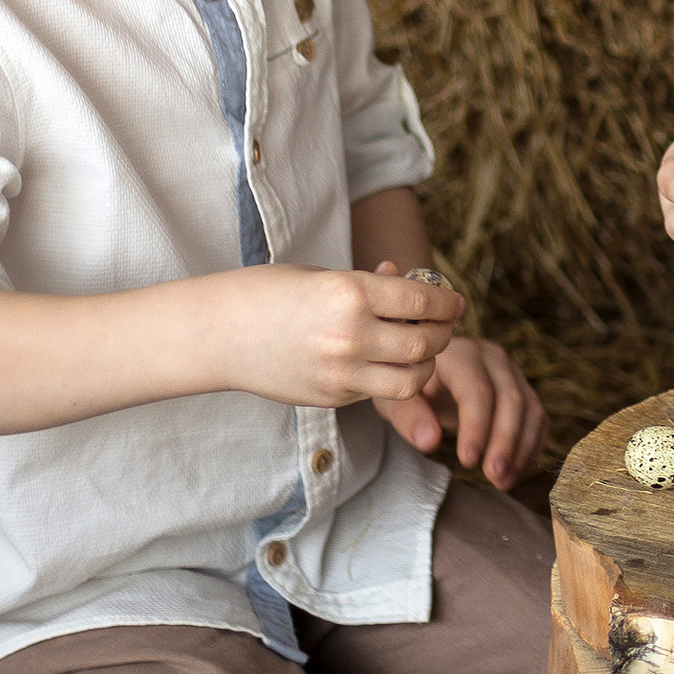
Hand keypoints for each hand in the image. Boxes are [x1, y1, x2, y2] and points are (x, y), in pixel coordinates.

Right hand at [211, 257, 460, 408]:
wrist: (219, 333)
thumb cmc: (270, 293)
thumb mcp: (324, 275)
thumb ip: (371, 287)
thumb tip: (413, 286)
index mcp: (350, 293)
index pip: (422, 302)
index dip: (447, 302)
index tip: (454, 302)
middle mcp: (350, 336)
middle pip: (425, 344)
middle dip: (443, 334)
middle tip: (442, 326)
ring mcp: (341, 373)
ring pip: (412, 380)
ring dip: (426, 365)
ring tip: (420, 349)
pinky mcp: (331, 398)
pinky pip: (379, 392)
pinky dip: (392, 378)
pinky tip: (383, 363)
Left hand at [379, 321, 548, 484]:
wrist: (426, 370)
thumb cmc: (410, 387)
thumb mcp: (396, 399)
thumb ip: (409, 417)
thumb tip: (430, 441)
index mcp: (459, 354)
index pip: (476, 390)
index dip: (476, 426)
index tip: (468, 461)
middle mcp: (492, 357)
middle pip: (510, 399)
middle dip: (505, 442)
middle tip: (494, 477)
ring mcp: (511, 371)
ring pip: (530, 408)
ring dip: (521, 448)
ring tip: (504, 481)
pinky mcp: (522, 388)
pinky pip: (538, 417)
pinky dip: (531, 445)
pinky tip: (516, 469)